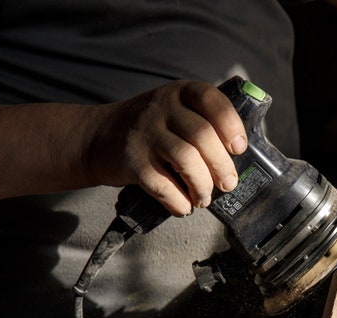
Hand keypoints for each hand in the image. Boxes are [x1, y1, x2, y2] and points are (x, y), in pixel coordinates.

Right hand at [85, 80, 247, 215]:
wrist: (98, 137)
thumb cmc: (150, 130)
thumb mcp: (175, 111)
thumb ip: (204, 124)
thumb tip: (238, 160)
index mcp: (179, 93)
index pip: (212, 100)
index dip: (231, 125)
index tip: (239, 148)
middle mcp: (161, 108)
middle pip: (203, 135)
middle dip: (222, 166)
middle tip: (228, 184)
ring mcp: (145, 133)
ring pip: (186, 160)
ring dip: (202, 186)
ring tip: (203, 198)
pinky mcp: (131, 161)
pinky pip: (163, 185)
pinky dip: (178, 202)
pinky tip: (183, 206)